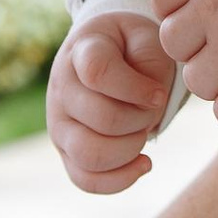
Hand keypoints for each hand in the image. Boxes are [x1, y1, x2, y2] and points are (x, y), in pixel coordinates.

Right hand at [49, 13, 174, 193]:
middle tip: (151, 111)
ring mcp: (59, 122)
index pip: (97, 72)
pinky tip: (144, 163)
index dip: (135, 88)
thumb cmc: (132, 47)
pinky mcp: (65, 150)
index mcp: (82, 51)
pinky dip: (120, 179)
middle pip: (102, 118)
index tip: (158, 94)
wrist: (108, 55)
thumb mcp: (147, 38)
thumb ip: (150, 62)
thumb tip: (148, 103)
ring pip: (90, 154)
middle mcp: (61, 87)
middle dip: (141, 120)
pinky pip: (85, 179)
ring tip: (142, 133)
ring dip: (130, 149)